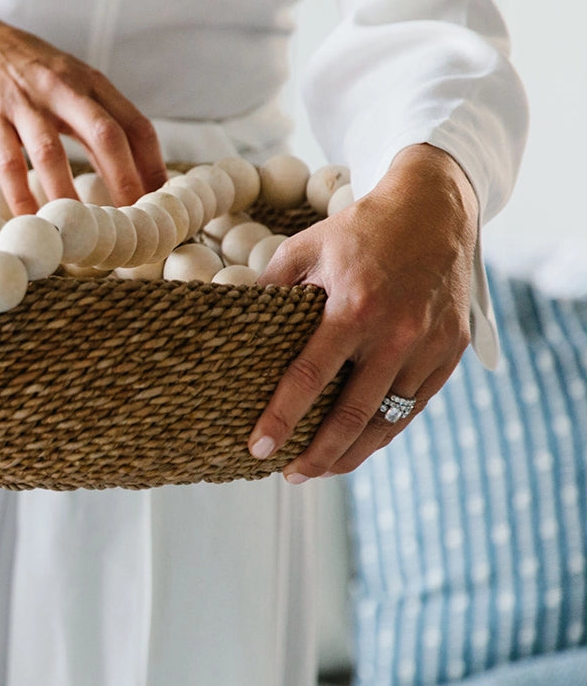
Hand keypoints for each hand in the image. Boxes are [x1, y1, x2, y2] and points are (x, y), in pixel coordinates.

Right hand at [0, 7, 166, 214]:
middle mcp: (62, 89)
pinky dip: (21, 195)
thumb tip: (134, 166)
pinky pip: (8, 163)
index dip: (152, 165)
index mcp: (90, 83)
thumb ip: (98, 116)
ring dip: (69, 194)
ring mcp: (24, 103)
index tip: (161, 202)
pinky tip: (31, 219)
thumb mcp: (69, 81)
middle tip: (133, 221)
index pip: (135, 124)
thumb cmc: (24, 70)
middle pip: (105, 135)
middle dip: (124, 180)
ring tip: (81, 231)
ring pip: (52, 152)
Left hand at [248, 144, 478, 480]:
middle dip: (318, 454)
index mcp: (353, 307)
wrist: (436, 210)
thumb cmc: (361, 230)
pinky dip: (386, 431)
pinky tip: (361, 444)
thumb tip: (234, 320)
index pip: (309, 377)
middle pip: (352, 415)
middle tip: (290, 475)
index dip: (281, 418)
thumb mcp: (307, 246)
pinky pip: (414, 406)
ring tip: (322, 469)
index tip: (258, 448)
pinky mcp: (450, 352)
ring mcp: (429, 347)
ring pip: (388, 420)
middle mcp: (395, 334)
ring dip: (353, 452)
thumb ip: (272, 286)